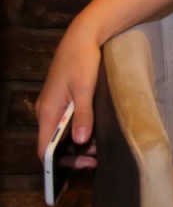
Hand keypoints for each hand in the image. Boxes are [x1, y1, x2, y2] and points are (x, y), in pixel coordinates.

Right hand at [35, 26, 101, 168]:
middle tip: (93, 161)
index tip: (74, 170)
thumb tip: (79, 142)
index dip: (55, 164)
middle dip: (71, 155)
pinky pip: (66, 122)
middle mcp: (46, 111)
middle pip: (52, 143)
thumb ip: (83, 116)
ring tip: (97, 149)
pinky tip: (93, 134)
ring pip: (60, 133)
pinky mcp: (63, 99)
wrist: (83, 36)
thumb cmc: (82, 60)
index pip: (43, 147)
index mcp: (47, 111)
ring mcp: (54, 105)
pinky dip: (78, 131)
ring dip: (76, 144)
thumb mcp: (85, 89)